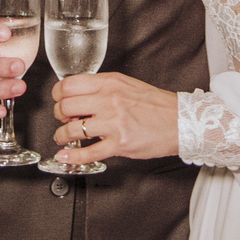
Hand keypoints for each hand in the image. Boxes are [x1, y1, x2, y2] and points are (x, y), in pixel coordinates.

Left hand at [52, 71, 178, 163]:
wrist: (182, 121)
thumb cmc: (157, 105)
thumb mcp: (127, 85)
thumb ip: (103, 88)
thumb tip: (79, 96)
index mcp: (110, 83)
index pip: (69, 85)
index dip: (58, 94)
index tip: (59, 100)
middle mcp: (110, 100)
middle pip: (66, 106)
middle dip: (58, 115)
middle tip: (63, 119)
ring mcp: (114, 123)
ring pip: (72, 129)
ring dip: (62, 136)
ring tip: (64, 138)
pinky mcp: (119, 144)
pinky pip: (88, 152)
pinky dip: (72, 156)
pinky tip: (66, 156)